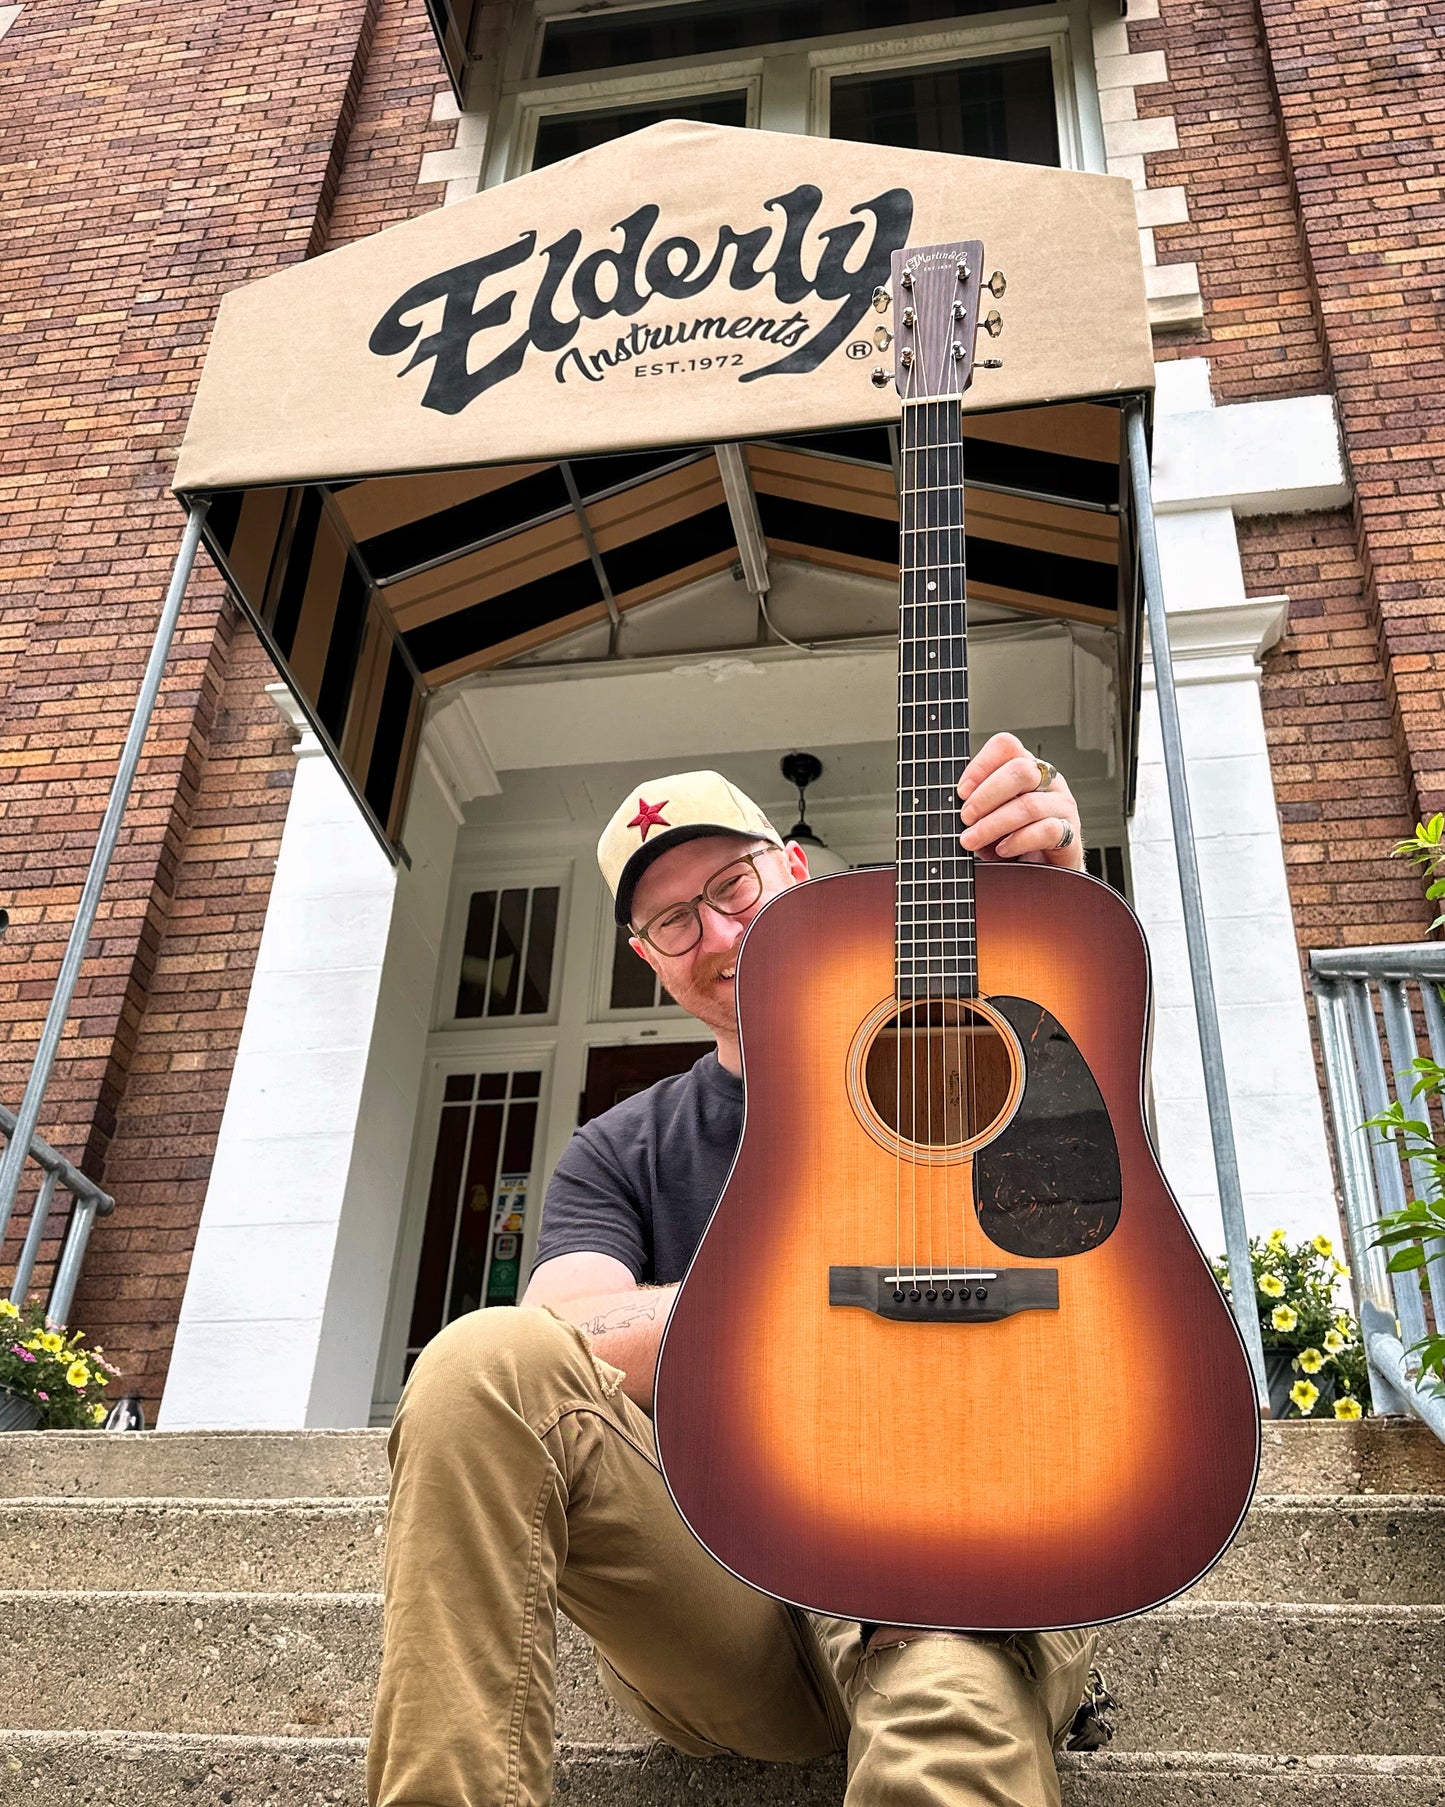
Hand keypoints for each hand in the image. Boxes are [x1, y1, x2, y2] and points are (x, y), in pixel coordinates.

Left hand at [956, 733, 1084, 870]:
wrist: (1040, 870)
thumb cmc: (1011, 838)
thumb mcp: (988, 815)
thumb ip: (974, 804)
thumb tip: (952, 806)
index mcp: (1026, 767)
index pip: (1007, 746)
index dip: (981, 765)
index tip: (961, 791)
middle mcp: (1048, 780)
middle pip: (1020, 771)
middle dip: (985, 796)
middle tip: (965, 818)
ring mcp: (1062, 805)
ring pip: (1029, 805)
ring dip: (993, 824)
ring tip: (972, 840)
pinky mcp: (1070, 833)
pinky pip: (1045, 831)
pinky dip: (1018, 840)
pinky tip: (1001, 850)